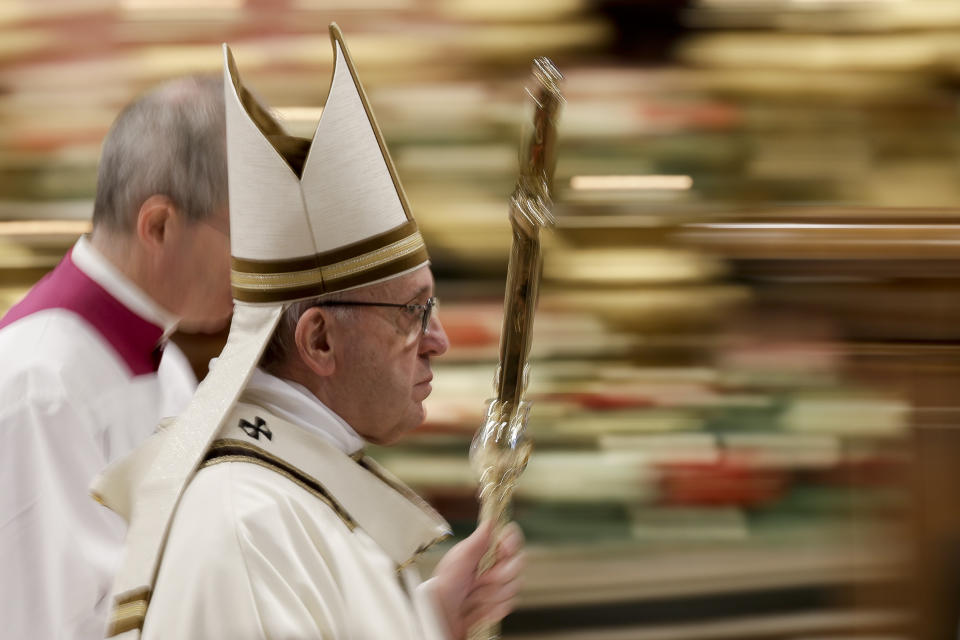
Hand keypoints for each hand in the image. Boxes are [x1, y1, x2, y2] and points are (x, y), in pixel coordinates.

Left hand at [430, 520, 524, 639]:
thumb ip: (478, 540)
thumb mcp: (459, 557)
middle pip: (518, 563)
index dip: (511, 543)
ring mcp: (498, 587)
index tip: (504, 549)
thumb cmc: (445, 584)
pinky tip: (479, 609)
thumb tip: (491, 519)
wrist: (442, 616)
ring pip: (514, 586)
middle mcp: (495, 566)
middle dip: (500, 574)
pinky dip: (492, 608)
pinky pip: (508, 605)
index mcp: (486, 551)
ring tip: (474, 596)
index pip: (511, 539)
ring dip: (492, 594)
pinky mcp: (499, 605)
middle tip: (481, 579)